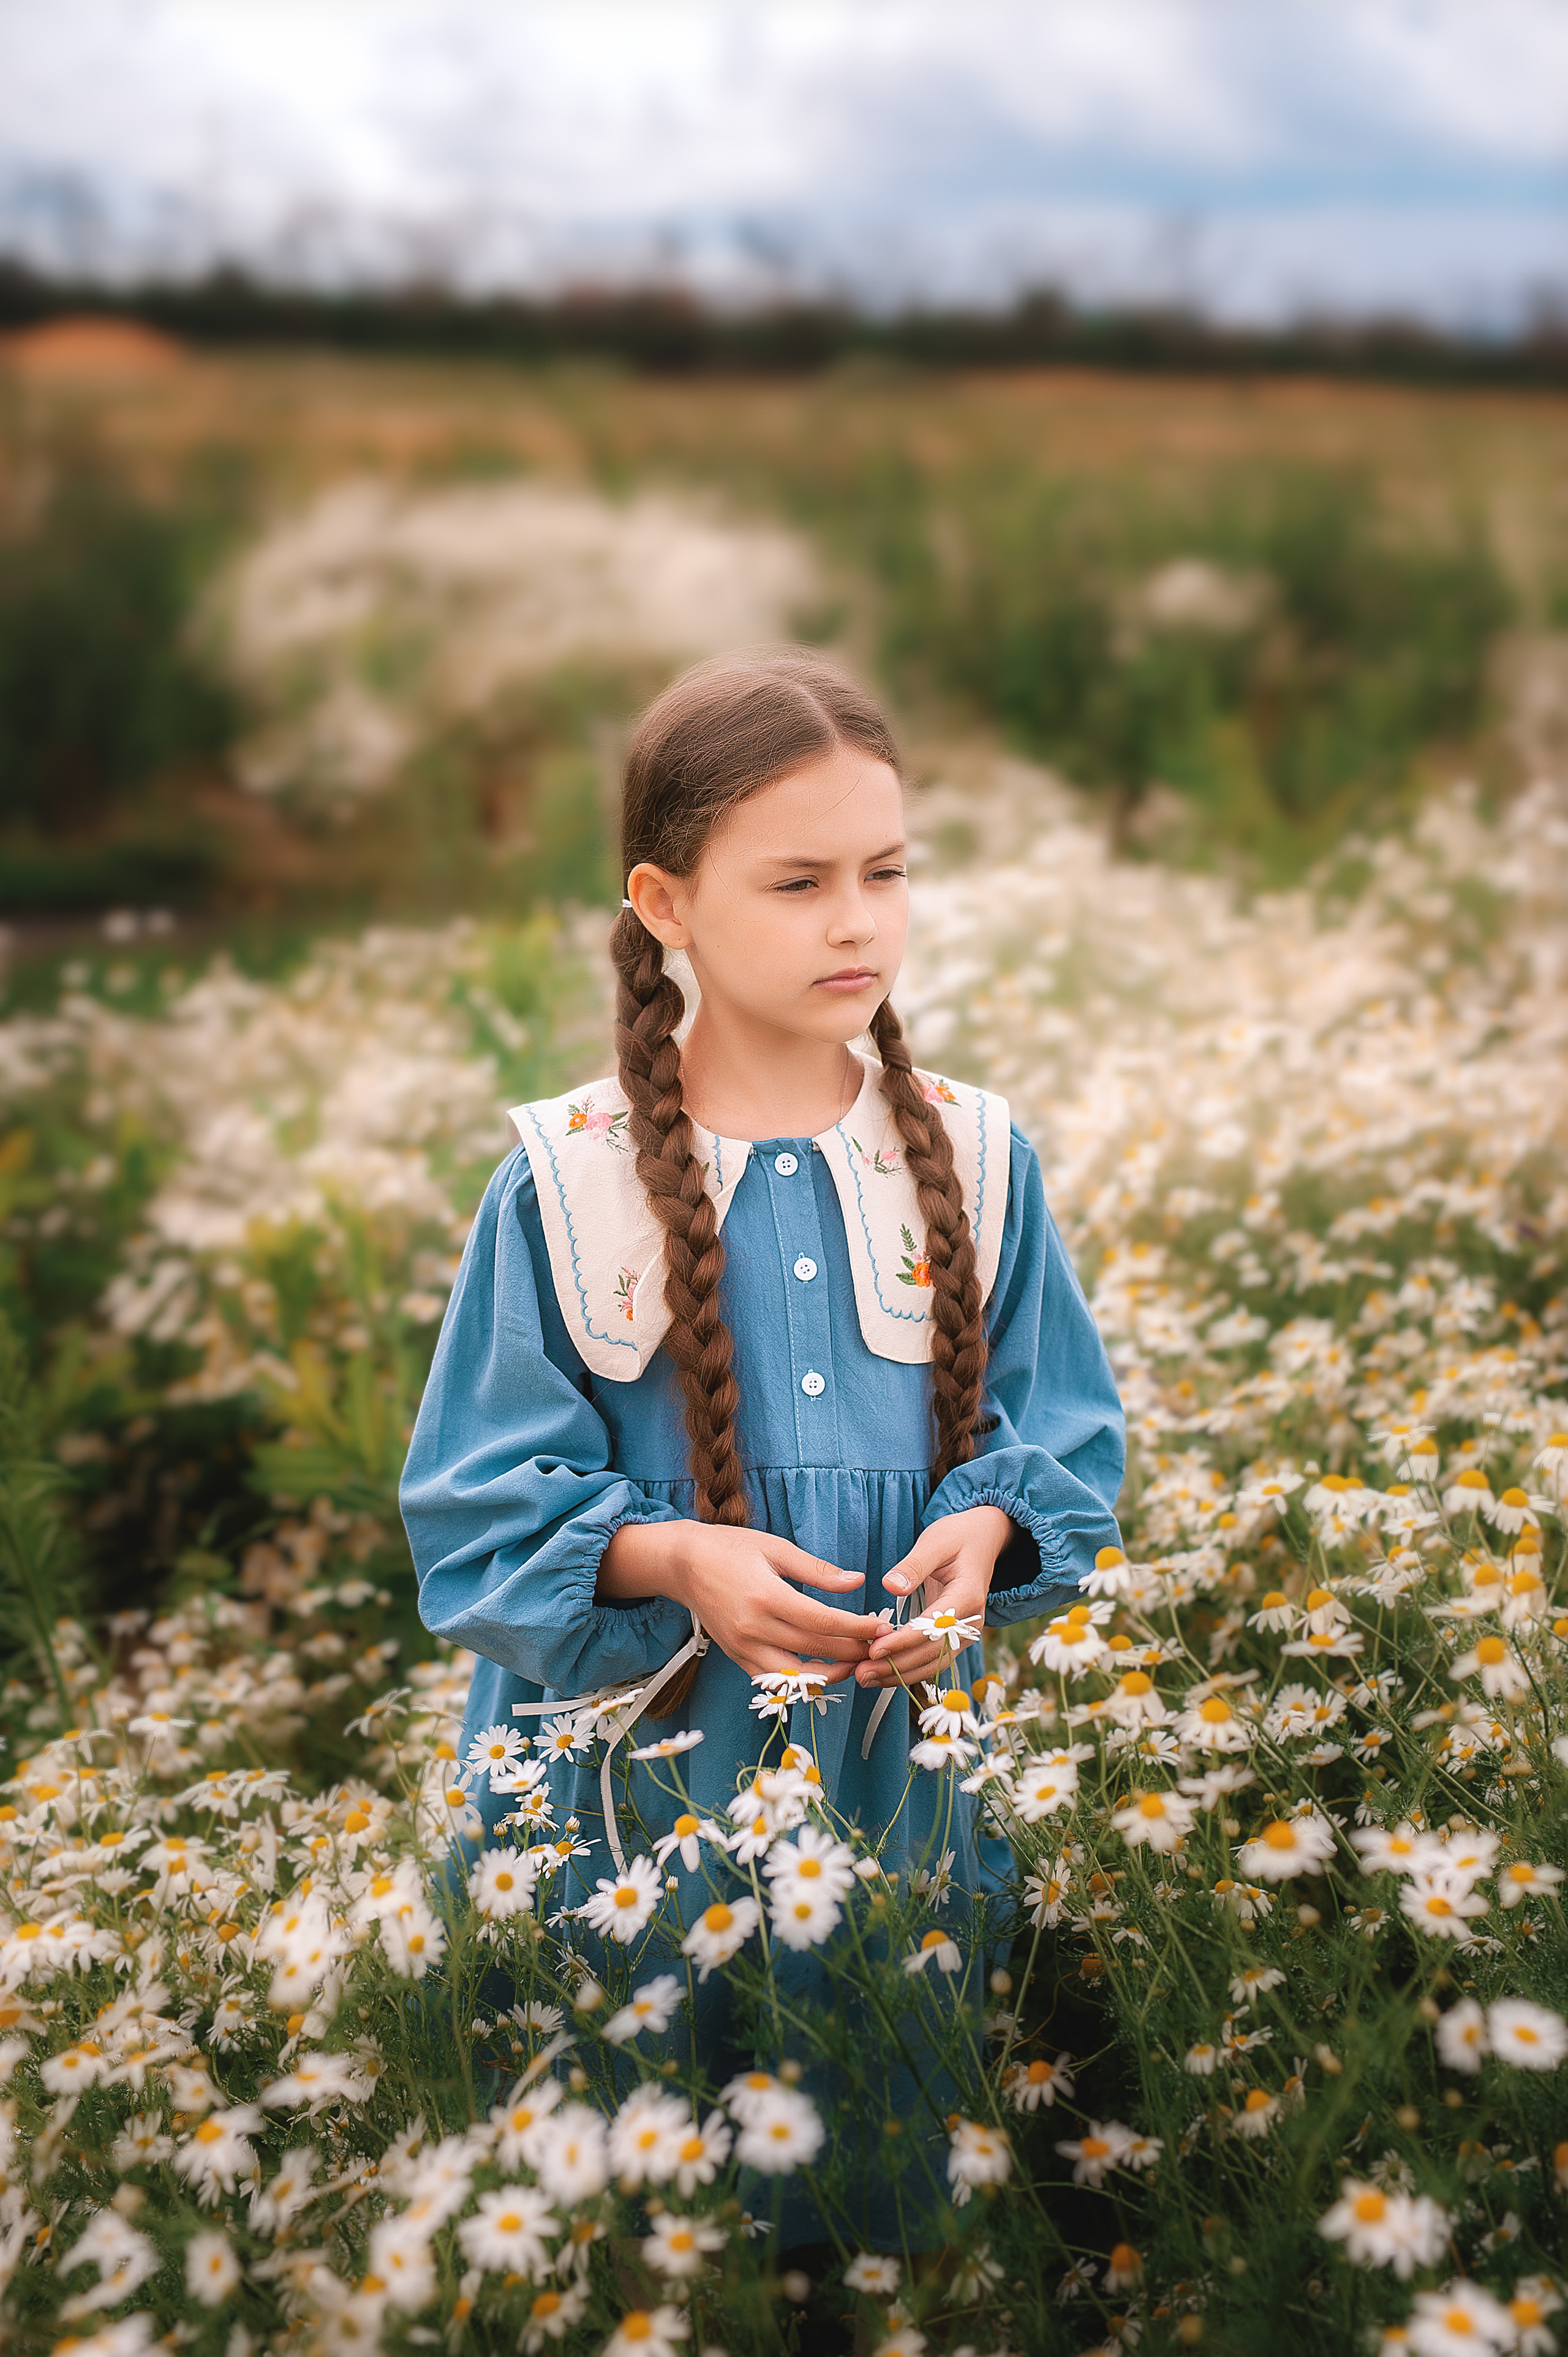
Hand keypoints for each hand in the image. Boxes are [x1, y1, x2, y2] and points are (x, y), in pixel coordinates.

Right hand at [598, 1519, 880, 1683]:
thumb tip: (857, 1581)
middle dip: (852, 1651)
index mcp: (765, 1596)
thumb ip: (817, 1570)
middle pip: (814, 1650)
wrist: (682, 1564)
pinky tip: (823, 1669)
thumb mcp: (776, 1548)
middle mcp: (753, 1627)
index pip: (822, 1622)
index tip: (881, 1626)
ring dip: (829, 1675)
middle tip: (878, 1646)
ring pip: (795, 1676)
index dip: (856, 1628)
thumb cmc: (729, 1548)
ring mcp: (742, 1647)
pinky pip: (773, 1679)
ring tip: (855, 1662)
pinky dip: (801, 1680)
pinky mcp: (736, 1656)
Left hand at [856, 1504, 1012, 1690]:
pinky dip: (908, 1669)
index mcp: (967, 1597)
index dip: (903, 1642)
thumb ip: (914, 1565)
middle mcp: (970, 1622)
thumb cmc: (958, 1537)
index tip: (874, 1649)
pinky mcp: (955, 1637)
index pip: (933, 1628)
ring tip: (865, 1678)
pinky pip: (933, 1660)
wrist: (983, 1540)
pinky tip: (883, 1674)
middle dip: (896, 1666)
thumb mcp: (935, 1541)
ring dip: (900, 1675)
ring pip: (933, 1664)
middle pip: (932, 1654)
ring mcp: (965, 1633)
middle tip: (860, 1673)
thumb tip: (890, 1586)